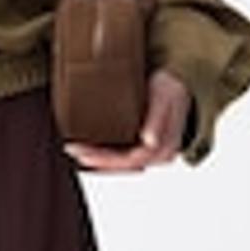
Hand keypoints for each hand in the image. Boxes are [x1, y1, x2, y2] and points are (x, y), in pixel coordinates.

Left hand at [62, 68, 189, 173]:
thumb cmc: (170, 87)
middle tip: (72, 149)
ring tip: (75, 151)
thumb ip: (158, 118)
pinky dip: (103, 157)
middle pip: (123, 166)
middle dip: (96, 161)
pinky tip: (87, 151)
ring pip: (120, 165)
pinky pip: (121, 158)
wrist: (177, 84)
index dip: (106, 159)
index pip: (131, 160)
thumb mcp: (166, 96)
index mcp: (165, 147)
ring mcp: (150, 154)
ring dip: (97, 161)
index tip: (85, 152)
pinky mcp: (142, 148)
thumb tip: (149, 141)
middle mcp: (158, 155)